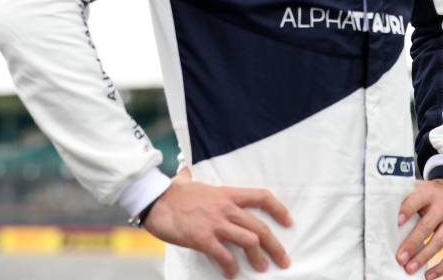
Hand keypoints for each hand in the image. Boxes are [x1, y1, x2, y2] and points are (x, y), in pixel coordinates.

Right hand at [143, 167, 292, 278]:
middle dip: (275, 246)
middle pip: (260, 227)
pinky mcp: (202, 238)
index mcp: (228, 194)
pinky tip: (231, 274)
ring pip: (248, 241)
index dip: (279, 209)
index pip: (262, 197)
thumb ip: (199, 183)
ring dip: (258, 258)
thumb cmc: (173, 194)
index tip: (288, 221)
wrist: (154, 199)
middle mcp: (226, 208)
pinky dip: (230, 267)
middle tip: (283, 260)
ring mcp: (215, 223)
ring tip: (262, 269)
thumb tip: (187, 173)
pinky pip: (223, 256)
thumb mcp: (194, 184)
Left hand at [395, 179, 442, 278]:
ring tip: (410, 268)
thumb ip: (405, 197)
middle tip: (400, 258)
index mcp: (429, 194)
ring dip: (423, 257)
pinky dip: (442, 267)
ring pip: (438, 242)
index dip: (407, 211)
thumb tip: (382, 210)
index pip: (417, 201)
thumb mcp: (421, 189)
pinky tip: (429, 276)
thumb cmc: (433, 194)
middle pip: (427, 226)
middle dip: (412, 243)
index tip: (397, 222)